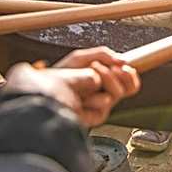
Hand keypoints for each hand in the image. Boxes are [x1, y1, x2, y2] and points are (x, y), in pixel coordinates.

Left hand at [3, 47, 139, 126]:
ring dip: (108, 79)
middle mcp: (101, 93)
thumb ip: (103, 55)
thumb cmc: (55, 78)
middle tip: (116, 68)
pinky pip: (107, 103)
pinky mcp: (95, 116)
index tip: (126, 65)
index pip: (125, 78)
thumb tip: (124, 60)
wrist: (41, 94)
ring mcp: (99, 105)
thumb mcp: (80, 58)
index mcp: (100, 79)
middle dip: (123, 74)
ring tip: (94, 72)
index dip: (130, 72)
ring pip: (119, 93)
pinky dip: (98, 94)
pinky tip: (87, 93)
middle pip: (128, 87)